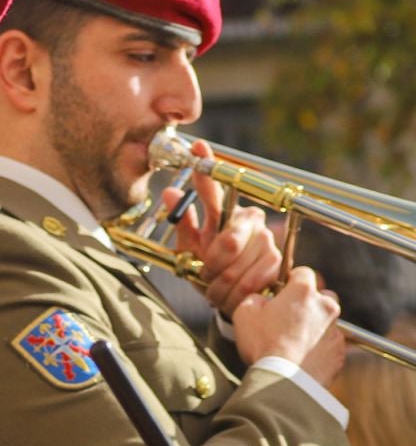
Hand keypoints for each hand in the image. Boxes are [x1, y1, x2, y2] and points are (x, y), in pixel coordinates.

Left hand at [169, 153, 281, 315]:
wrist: (232, 297)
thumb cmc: (210, 269)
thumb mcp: (191, 247)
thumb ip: (183, 222)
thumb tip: (169, 193)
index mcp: (225, 212)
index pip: (214, 188)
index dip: (206, 168)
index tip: (197, 147)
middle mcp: (249, 219)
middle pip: (229, 242)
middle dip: (212, 264)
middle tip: (206, 273)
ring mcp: (266, 239)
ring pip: (238, 265)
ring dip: (220, 283)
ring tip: (216, 287)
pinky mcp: (277, 260)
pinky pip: (251, 278)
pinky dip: (234, 292)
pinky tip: (230, 294)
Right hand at [229, 266, 344, 383]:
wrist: (284, 380)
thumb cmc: (263, 343)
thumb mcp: (244, 312)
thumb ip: (255, 298)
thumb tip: (262, 299)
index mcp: (303, 291)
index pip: (302, 273)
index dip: (289, 281)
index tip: (280, 293)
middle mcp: (326, 305)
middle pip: (320, 295)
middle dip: (306, 303)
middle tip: (286, 319)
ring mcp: (336, 329)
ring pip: (327, 321)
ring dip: (314, 326)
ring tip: (293, 342)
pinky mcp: (340, 351)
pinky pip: (330, 343)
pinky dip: (319, 347)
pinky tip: (301, 357)